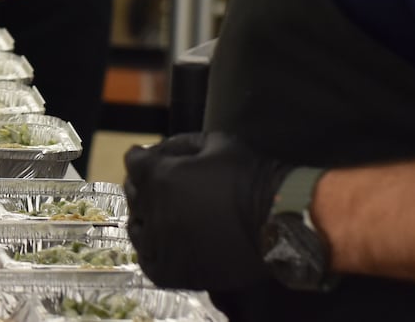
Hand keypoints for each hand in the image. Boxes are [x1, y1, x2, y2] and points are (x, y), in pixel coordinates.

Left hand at [125, 132, 288, 291]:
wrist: (281, 221)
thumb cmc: (250, 176)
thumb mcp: (216, 143)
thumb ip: (180, 143)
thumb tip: (156, 150)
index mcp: (159, 175)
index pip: (134, 162)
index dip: (147, 160)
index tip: (161, 165)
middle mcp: (153, 209)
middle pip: (134, 194)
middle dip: (147, 187)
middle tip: (170, 192)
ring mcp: (161, 243)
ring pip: (137, 229)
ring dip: (148, 220)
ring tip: (170, 220)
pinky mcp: (172, 271)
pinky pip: (148, 262)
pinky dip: (154, 253)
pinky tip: (169, 245)